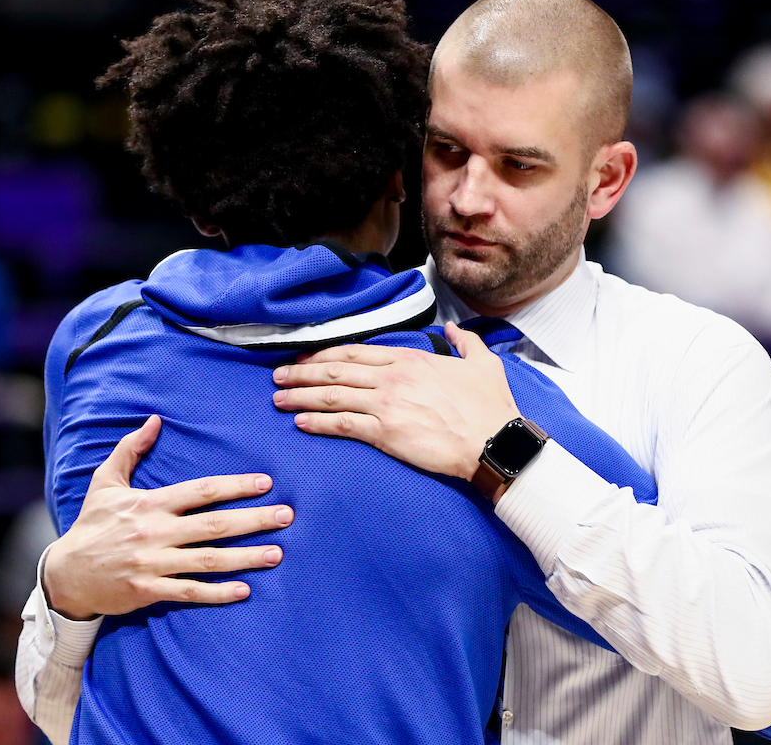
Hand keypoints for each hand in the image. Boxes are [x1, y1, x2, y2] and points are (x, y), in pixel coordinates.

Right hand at [43, 415, 293, 619]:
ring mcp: (152, 563)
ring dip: (245, 557)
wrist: (65, 574)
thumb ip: (131, 449)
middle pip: (213, 525)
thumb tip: (154, 419)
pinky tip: (244, 590)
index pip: (200, 491)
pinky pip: (189, 592)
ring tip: (276, 553)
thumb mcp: (105, 482)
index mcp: (149, 504)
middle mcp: (154, 532)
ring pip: (208, 560)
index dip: (235, 486)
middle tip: (286, 516)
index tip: (265, 482)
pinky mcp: (148, 590)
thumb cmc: (92, 525)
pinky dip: (217, 593)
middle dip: (253, 519)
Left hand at [272, 321, 520, 481]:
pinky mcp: (385, 433)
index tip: (305, 356)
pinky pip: (342, 424)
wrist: (493, 442)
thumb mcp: (483, 363)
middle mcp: (393, 377)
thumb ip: (465, 342)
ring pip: (332, 395)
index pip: (355, 352)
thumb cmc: (490, 406)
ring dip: (300, 395)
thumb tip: (454, 329)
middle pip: (335, 371)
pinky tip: (300, 422)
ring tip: (278, 397)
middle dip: (302, 371)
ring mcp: (387, 404)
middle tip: (278, 375)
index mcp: (410, 359)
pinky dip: (317, 421)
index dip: (325, 354)